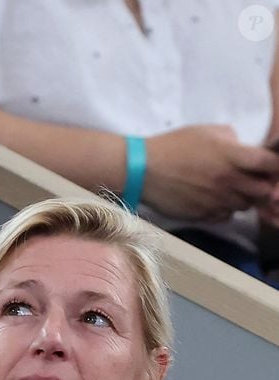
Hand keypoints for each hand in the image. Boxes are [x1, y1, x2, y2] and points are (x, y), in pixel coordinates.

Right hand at [144, 125, 278, 221]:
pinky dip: (225, 209)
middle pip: (264, 191)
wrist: (145, 171)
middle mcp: (230, 182)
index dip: (274, 165)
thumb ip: (231, 139)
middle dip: (262, 184)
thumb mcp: (206, 131)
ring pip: (245, 206)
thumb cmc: (173, 146)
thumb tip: (242, 148)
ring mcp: (217, 201)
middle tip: (252, 178)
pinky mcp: (204, 215)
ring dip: (243, 198)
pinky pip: (226, 216)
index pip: (271, 164)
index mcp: (233, 157)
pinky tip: (214, 199)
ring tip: (230, 188)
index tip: (269, 164)